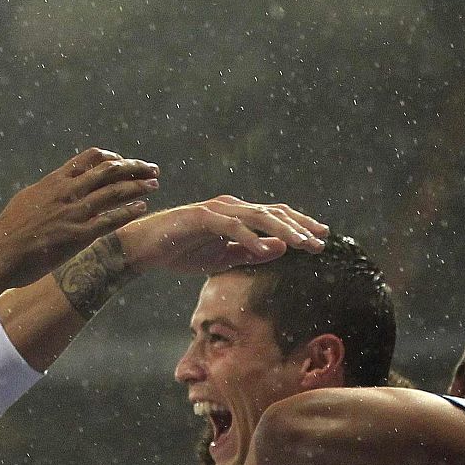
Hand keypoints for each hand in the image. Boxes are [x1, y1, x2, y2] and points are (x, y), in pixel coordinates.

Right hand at [0, 149, 160, 285]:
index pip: (90, 158)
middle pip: (109, 170)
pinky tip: (142, 208)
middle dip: (134, 167)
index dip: (112, 157)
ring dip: (138, 186)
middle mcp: (67, 192)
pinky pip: (110, 220)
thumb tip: (55, 187)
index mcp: (54, 181)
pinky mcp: (78, 236)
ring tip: (154, 185)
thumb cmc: (8, 231)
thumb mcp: (27, 200)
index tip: (124, 162)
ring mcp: (74, 213)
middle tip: (151, 169)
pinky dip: (129, 211)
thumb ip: (47, 192)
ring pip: (114, 192)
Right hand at [116, 195, 327, 274]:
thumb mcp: (222, 257)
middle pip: (273, 213)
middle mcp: (231, 207)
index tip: (320, 238)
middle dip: (299, 227)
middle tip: (320, 242)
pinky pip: (231, 227)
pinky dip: (249, 237)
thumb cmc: (181, 251)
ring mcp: (216, 210)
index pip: (275, 217)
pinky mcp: (201, 217)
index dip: (299, 226)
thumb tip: (280, 248)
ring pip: (257, 216)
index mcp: (237, 215)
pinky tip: (265, 247)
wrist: (144, 248)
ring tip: (300, 244)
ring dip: (281, 230)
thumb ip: (250, 252)